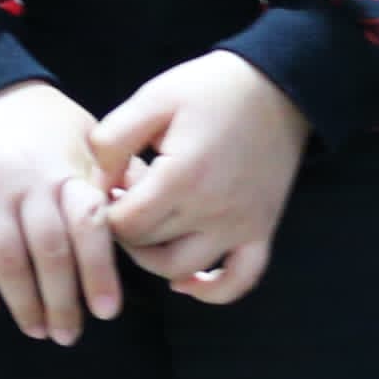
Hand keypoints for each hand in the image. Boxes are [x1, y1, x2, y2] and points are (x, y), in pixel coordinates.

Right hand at [0, 78, 124, 341]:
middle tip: (69, 336)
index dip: (98, 272)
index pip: (87, 226)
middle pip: (47, 253)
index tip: (107, 310)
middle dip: (61, 301)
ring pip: (4, 258)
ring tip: (37, 330)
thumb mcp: (87, 135)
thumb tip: (154, 214)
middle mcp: (27, 183)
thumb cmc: (42, 120)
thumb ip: (117, 177)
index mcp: (67, 169)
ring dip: (21, 301)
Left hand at [91, 49, 309, 303]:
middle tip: (130, 196)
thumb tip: (99, 184)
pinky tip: (186, 283)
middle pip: (147, 248)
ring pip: (181, 269)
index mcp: (182, 177)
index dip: (106, 210)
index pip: (124, 224)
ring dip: (154, 259)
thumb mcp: (153, 98)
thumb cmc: (211, 89)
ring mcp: (240, 225)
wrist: (279, 86)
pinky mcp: (262, 229)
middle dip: (127, 227)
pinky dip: (212, 291)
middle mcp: (212, 210)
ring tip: (148, 228)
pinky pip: (239, 280)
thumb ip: (113, 140)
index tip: (113, 186)